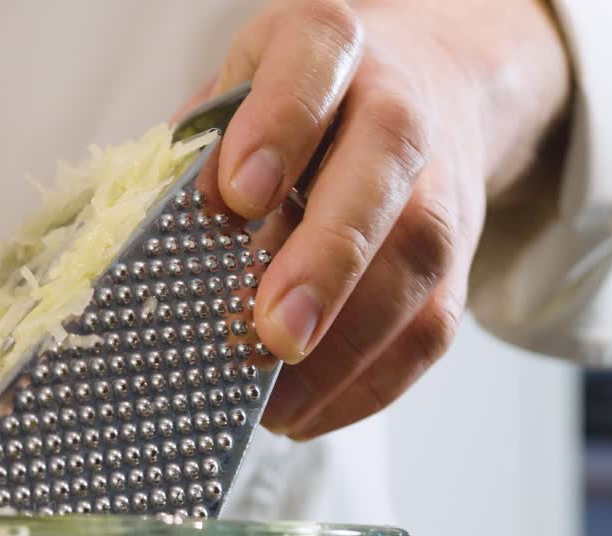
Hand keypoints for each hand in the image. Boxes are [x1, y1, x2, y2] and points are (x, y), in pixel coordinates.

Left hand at [182, 0, 570, 439]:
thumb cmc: (305, 97)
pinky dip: (369, 382)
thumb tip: (154, 235)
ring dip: (348, 345)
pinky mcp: (457, 257)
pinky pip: (430, 327)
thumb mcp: (242, 85)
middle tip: (276, 332)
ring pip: (417, 264)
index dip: (279, 129)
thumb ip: (199, 148)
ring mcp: (439, 184)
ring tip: (276, 400)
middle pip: (381, 179)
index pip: (312, 71)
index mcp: (328, 48)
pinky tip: (306, 412)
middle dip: (329, 260)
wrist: (434, 80)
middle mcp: (397, 109)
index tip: (239, 194)